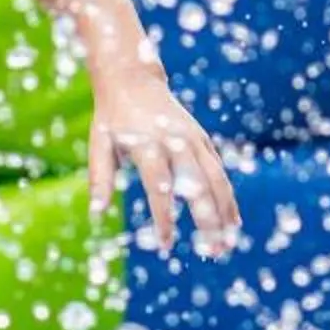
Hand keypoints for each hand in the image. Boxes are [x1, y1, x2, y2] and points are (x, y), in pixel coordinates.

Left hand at [89, 64, 241, 255]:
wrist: (132, 78)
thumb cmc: (112, 117)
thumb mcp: (99, 143)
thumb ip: (99, 178)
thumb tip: (97, 214)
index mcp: (148, 143)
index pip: (160, 186)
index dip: (164, 217)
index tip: (166, 245)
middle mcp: (175, 141)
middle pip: (198, 184)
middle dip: (207, 219)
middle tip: (212, 251)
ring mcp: (193, 139)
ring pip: (216, 179)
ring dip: (225, 212)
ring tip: (228, 243)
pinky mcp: (203, 140)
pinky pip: (220, 172)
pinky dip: (228, 197)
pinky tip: (233, 222)